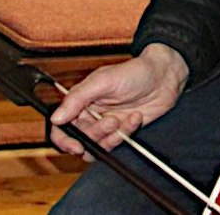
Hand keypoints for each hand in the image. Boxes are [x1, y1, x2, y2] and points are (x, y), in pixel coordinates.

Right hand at [48, 43, 189, 155]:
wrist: (164, 78)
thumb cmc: (134, 72)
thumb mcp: (103, 81)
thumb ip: (77, 99)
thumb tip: (56, 118)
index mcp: (80, 100)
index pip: (61, 126)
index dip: (64, 140)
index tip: (75, 146)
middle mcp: (90, 114)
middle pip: (81, 138)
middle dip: (96, 134)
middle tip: (110, 121)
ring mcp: (106, 124)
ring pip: (98, 145)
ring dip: (110, 136)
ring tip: (122, 119)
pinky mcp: (121, 131)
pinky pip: (116, 143)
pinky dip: (126, 132)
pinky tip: (135, 117)